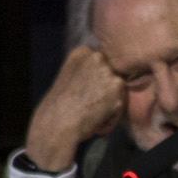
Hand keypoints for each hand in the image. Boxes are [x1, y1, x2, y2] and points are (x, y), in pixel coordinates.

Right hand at [25, 46, 125, 170]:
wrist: (57, 124)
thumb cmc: (60, 108)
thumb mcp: (70, 80)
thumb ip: (89, 74)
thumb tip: (107, 79)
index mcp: (82, 52)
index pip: (101, 67)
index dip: (93, 84)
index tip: (80, 94)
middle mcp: (96, 57)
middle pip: (111, 77)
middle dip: (103, 92)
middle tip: (85, 105)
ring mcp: (108, 71)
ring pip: (117, 92)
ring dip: (108, 105)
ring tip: (88, 113)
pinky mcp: (117, 87)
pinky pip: (120, 106)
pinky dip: (110, 117)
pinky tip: (94, 120)